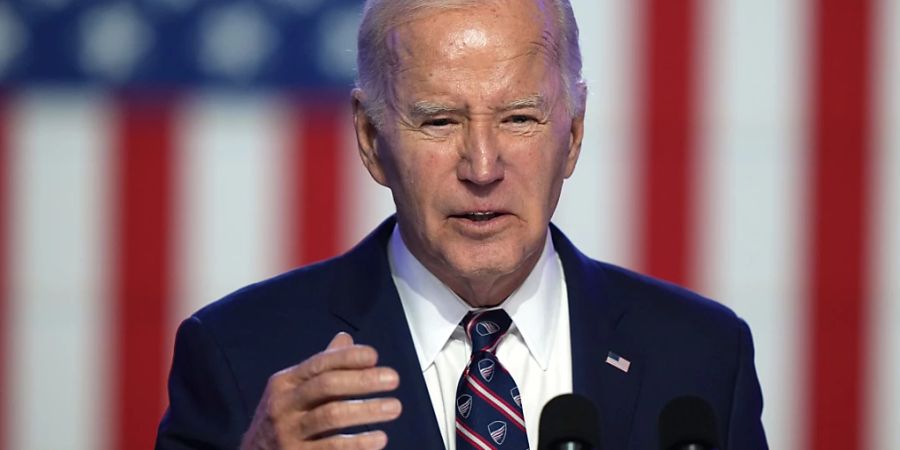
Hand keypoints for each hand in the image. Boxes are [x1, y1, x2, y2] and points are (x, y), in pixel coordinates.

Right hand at [240, 332, 401, 449]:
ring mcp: (288, 433)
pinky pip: (331, 448)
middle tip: (393, 378)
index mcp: (285, 382)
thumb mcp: (294, 390)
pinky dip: (358, 444)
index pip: (319, 364)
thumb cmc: (283, 418)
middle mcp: (283, 405)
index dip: (348, 358)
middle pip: (326, 386)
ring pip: (331, 416)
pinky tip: (379, 439)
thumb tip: (346, 339)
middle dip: (362, 380)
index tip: (375, 356)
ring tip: (394, 407)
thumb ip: (322, 368)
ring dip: (366, 410)